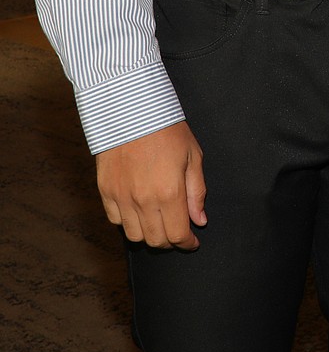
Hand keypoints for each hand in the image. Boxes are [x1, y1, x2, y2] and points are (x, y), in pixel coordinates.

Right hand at [96, 121, 206, 249]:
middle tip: (177, 231)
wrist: (132, 108)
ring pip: (134, 235)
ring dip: (148, 234)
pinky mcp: (105, 191)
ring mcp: (122, 197)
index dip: (187, 243)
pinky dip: (127, 222)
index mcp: (169, 192)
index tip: (192, 241)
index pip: (177, 235)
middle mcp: (144, 200)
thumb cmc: (167, 128)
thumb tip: (199, 221)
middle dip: (170, 240)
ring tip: (158, 221)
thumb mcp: (192, 155)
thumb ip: (196, 192)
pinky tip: (137, 210)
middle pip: (156, 240)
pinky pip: (115, 220)